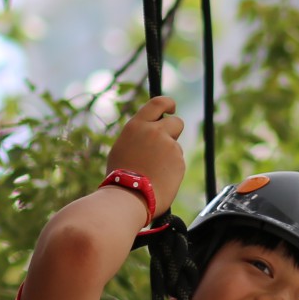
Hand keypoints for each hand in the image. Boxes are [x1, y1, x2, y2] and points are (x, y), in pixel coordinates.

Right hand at [104, 95, 184, 219]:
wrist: (128, 197)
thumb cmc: (120, 176)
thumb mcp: (123, 147)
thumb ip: (139, 136)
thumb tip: (149, 133)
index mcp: (138, 125)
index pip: (158, 102)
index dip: (168, 103)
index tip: (172, 108)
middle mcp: (155, 131)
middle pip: (176, 122)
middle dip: (174, 131)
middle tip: (167, 143)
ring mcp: (169, 146)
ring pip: (176, 146)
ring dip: (169, 155)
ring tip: (154, 171)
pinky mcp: (179, 161)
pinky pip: (178, 162)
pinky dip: (171, 170)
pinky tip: (159, 179)